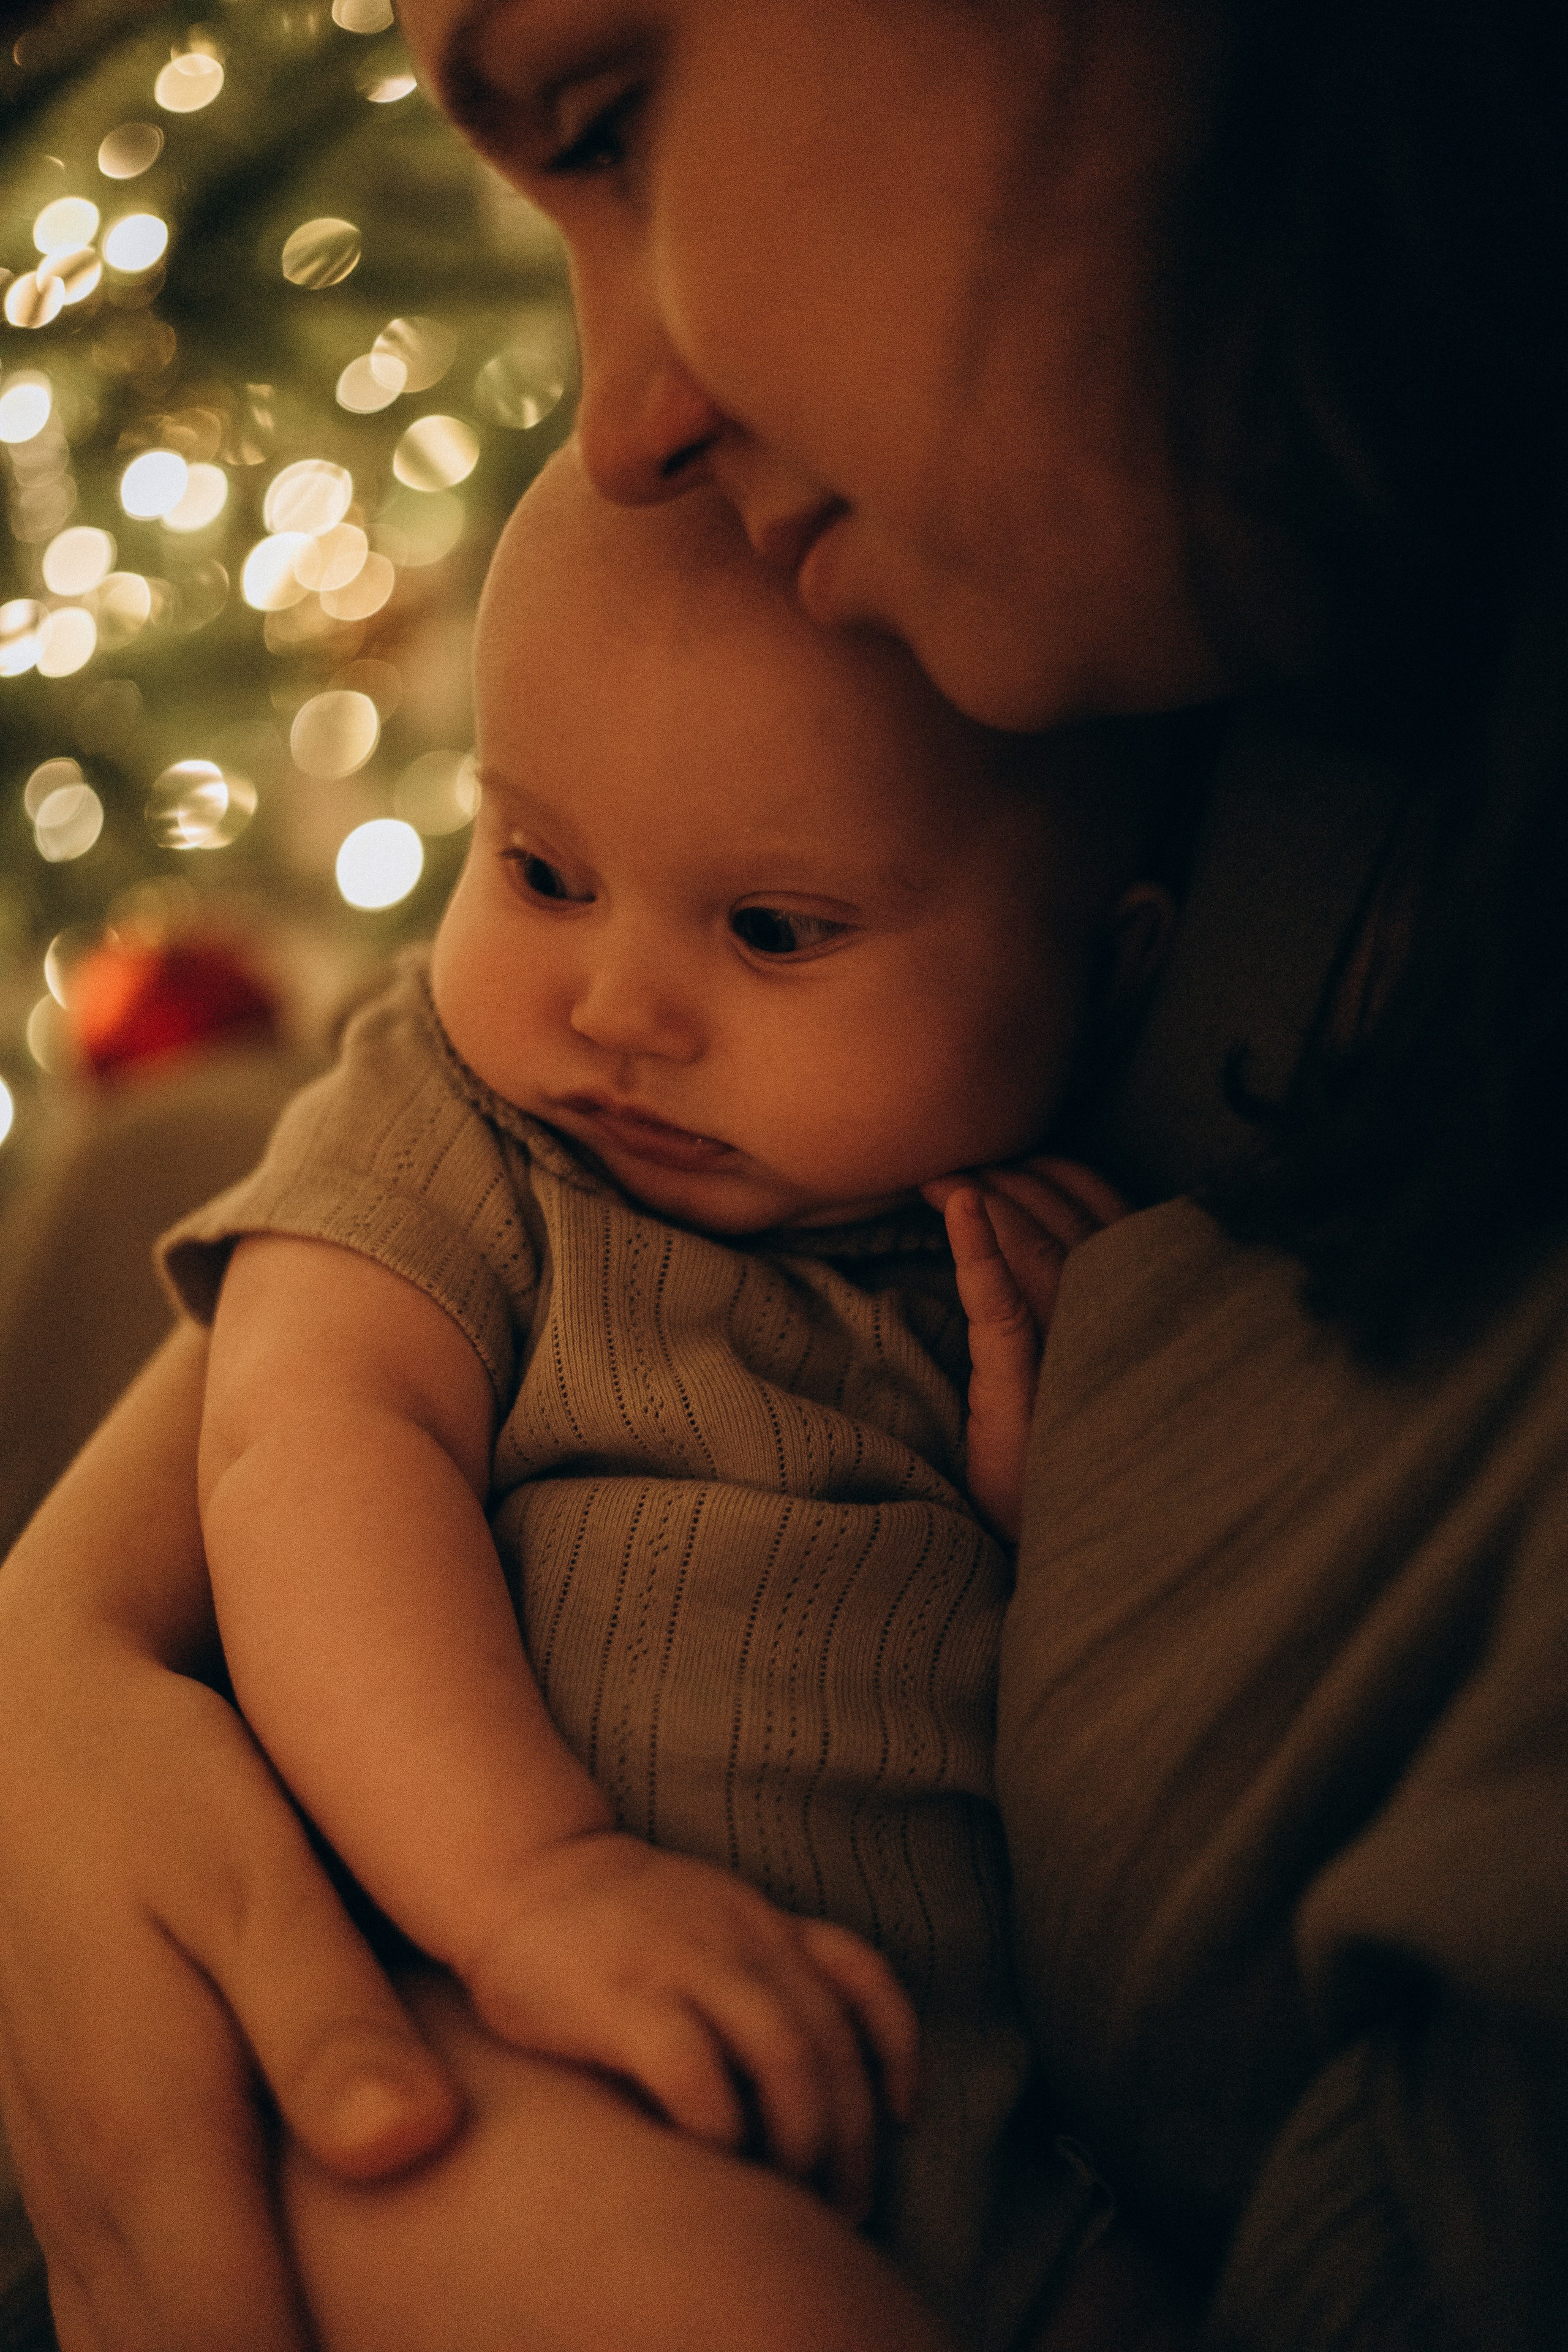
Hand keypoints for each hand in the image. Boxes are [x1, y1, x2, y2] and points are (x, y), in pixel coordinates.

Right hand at [0, 1331, 461, 2351]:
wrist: (36, 1738)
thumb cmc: (158, 1793)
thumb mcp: (254, 1875)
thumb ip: (324, 2015)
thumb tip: (409, 2146)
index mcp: (151, 2132)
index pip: (240, 2346)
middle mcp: (96, 2185)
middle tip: (443, 2339)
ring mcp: (69, 2179)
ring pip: (136, 2340)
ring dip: (243, 2348)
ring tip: (372, 2326)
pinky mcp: (74, 2155)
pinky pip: (115, 2297)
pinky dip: (188, 2324)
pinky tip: (282, 2305)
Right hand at [459, 1830, 919, 2225]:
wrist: (522, 1873)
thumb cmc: (621, 1922)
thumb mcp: (715, 1918)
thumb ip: (767, 1969)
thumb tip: (826, 2076)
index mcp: (765, 1924)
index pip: (862, 1979)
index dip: (897, 2053)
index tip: (900, 2117)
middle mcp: (741, 1938)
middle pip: (828, 2042)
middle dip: (849, 2136)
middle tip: (839, 2202)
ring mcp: (683, 1962)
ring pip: (784, 2054)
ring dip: (799, 2138)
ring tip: (788, 2192)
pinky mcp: (622, 1998)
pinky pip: (696, 2071)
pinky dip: (720, 2127)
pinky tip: (714, 2157)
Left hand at [921, 1159, 1128, 1543]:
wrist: (1056, 1553)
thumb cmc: (1065, 1457)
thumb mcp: (1082, 1375)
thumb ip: (1080, 1313)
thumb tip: (1047, 1246)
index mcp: (1135, 1321)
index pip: (1114, 1217)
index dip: (1066, 1177)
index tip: (1021, 1158)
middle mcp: (1115, 1331)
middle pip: (1074, 1222)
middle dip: (1018, 1177)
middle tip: (960, 1158)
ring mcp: (1074, 1360)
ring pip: (1041, 1250)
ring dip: (993, 1199)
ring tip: (944, 1175)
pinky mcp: (1025, 1392)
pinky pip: (1004, 1306)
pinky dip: (979, 1252)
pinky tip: (960, 1207)